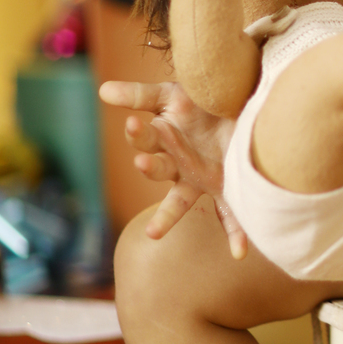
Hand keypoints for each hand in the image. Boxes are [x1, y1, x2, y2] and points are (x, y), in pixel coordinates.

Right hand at [98, 80, 247, 257]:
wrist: (240, 107)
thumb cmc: (201, 101)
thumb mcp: (173, 94)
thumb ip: (140, 94)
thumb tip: (103, 90)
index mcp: (164, 140)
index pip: (145, 139)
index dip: (138, 133)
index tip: (133, 123)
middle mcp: (178, 165)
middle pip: (158, 170)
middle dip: (150, 168)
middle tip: (142, 164)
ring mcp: (200, 180)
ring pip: (180, 202)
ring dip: (166, 216)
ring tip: (153, 233)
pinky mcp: (226, 189)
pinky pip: (228, 216)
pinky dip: (235, 234)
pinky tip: (239, 253)